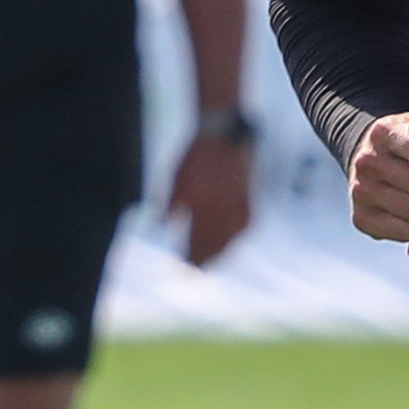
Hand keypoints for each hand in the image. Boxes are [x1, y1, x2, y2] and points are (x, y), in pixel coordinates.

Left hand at [167, 131, 252, 267]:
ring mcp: (236, 207)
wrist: (224, 134)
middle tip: (195, 273)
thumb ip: (169, 205)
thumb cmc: (195, 156)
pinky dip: (236, 237)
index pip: (195, 243)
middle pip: (213, 246)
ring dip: (221, 253)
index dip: (189, 260)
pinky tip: (232, 241)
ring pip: (230, 239)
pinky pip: (243, 227)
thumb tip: (160, 226)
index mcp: (200, 208)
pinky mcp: (248, 200)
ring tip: (212, 263)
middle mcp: (220, 212)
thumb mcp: (175, 179)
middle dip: (203, 262)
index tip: (182, 272)